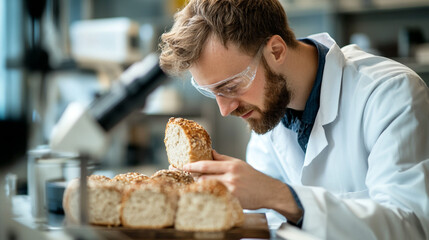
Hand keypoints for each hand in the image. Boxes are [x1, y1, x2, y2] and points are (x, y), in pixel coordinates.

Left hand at [183, 150, 301, 221]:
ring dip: (198, 188)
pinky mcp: (234, 201)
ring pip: (208, 188)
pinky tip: (202, 197)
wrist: (269, 191)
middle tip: (182, 177)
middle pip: (204, 178)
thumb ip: (223, 159)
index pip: (207, 164)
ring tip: (190, 188)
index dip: (192, 166)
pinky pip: (216, 198)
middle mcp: (231, 176)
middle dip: (192, 178)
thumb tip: (209, 152)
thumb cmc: (253, 177)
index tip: (181, 166)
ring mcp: (232, 190)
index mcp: (231, 165)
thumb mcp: (239, 163)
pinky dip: (208, 197)